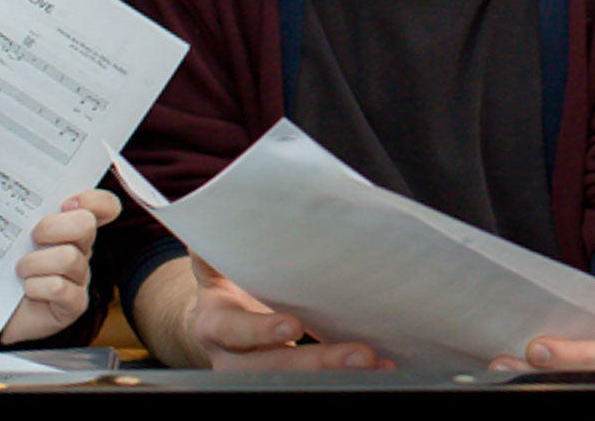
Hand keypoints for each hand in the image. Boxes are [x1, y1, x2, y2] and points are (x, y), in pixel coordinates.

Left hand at [0, 190, 118, 343]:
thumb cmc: (4, 268)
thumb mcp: (12, 236)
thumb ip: (21, 215)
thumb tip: (9, 188)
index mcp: (71, 228)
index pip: (105, 206)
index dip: (93, 200)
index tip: (66, 203)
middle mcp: (81, 250)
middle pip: (86, 225)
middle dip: (52, 227)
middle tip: (32, 238)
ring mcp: (80, 278)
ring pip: (69, 257)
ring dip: (35, 262)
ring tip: (20, 270)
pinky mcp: (73, 304)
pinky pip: (60, 288)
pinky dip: (37, 287)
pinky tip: (27, 290)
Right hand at [186, 254, 390, 370]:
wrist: (219, 327)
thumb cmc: (227, 288)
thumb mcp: (214, 267)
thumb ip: (214, 247)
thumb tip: (214, 209)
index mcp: (216, 326)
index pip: (234, 332)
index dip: (261, 331)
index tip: (293, 326)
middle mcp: (235, 361)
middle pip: (275, 369)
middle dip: (319, 362)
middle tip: (360, 354)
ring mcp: (260, 377)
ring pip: (298, 383)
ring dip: (340, 376)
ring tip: (378, 364)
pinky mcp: (285, 383)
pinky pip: (316, 386)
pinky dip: (347, 380)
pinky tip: (381, 369)